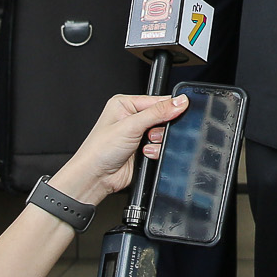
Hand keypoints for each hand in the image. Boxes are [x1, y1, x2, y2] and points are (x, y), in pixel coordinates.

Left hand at [49, 92, 187, 206]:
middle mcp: (131, 117)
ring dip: (158, 141)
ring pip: (164, 133)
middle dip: (160, 128)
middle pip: (162, 117)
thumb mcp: (130, 125)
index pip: (156, 99)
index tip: (180, 111)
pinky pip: (161, 147)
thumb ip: (157, 112)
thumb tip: (179, 102)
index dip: (169, 106)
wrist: (96, 177)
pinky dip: (156, 151)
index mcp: (125, 104)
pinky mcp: (143, 149)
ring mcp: (137, 134)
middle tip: (150, 133)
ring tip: (144, 145)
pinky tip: (145, 153)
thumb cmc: (100, 149)